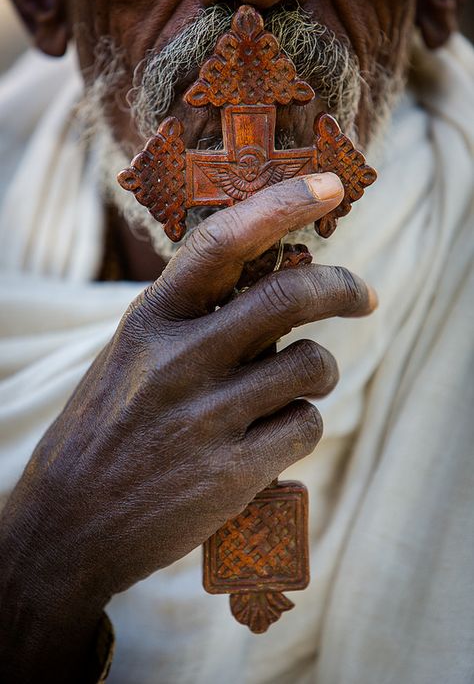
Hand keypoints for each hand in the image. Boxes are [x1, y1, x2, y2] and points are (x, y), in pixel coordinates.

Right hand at [0, 172, 375, 681]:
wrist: (66, 527)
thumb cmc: (104, 434)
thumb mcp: (131, 359)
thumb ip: (193, 324)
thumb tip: (275, 292)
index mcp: (148, 321)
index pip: (221, 242)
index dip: (280, 204)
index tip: (327, 187)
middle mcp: (178, 360)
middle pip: (290, 296)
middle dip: (343, 287)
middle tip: (364, 295)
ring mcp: (206, 417)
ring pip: (312, 365)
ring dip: (317, 372)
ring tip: (292, 387)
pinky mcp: (233, 471)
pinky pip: (306, 425)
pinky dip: (302, 425)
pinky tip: (271, 440)